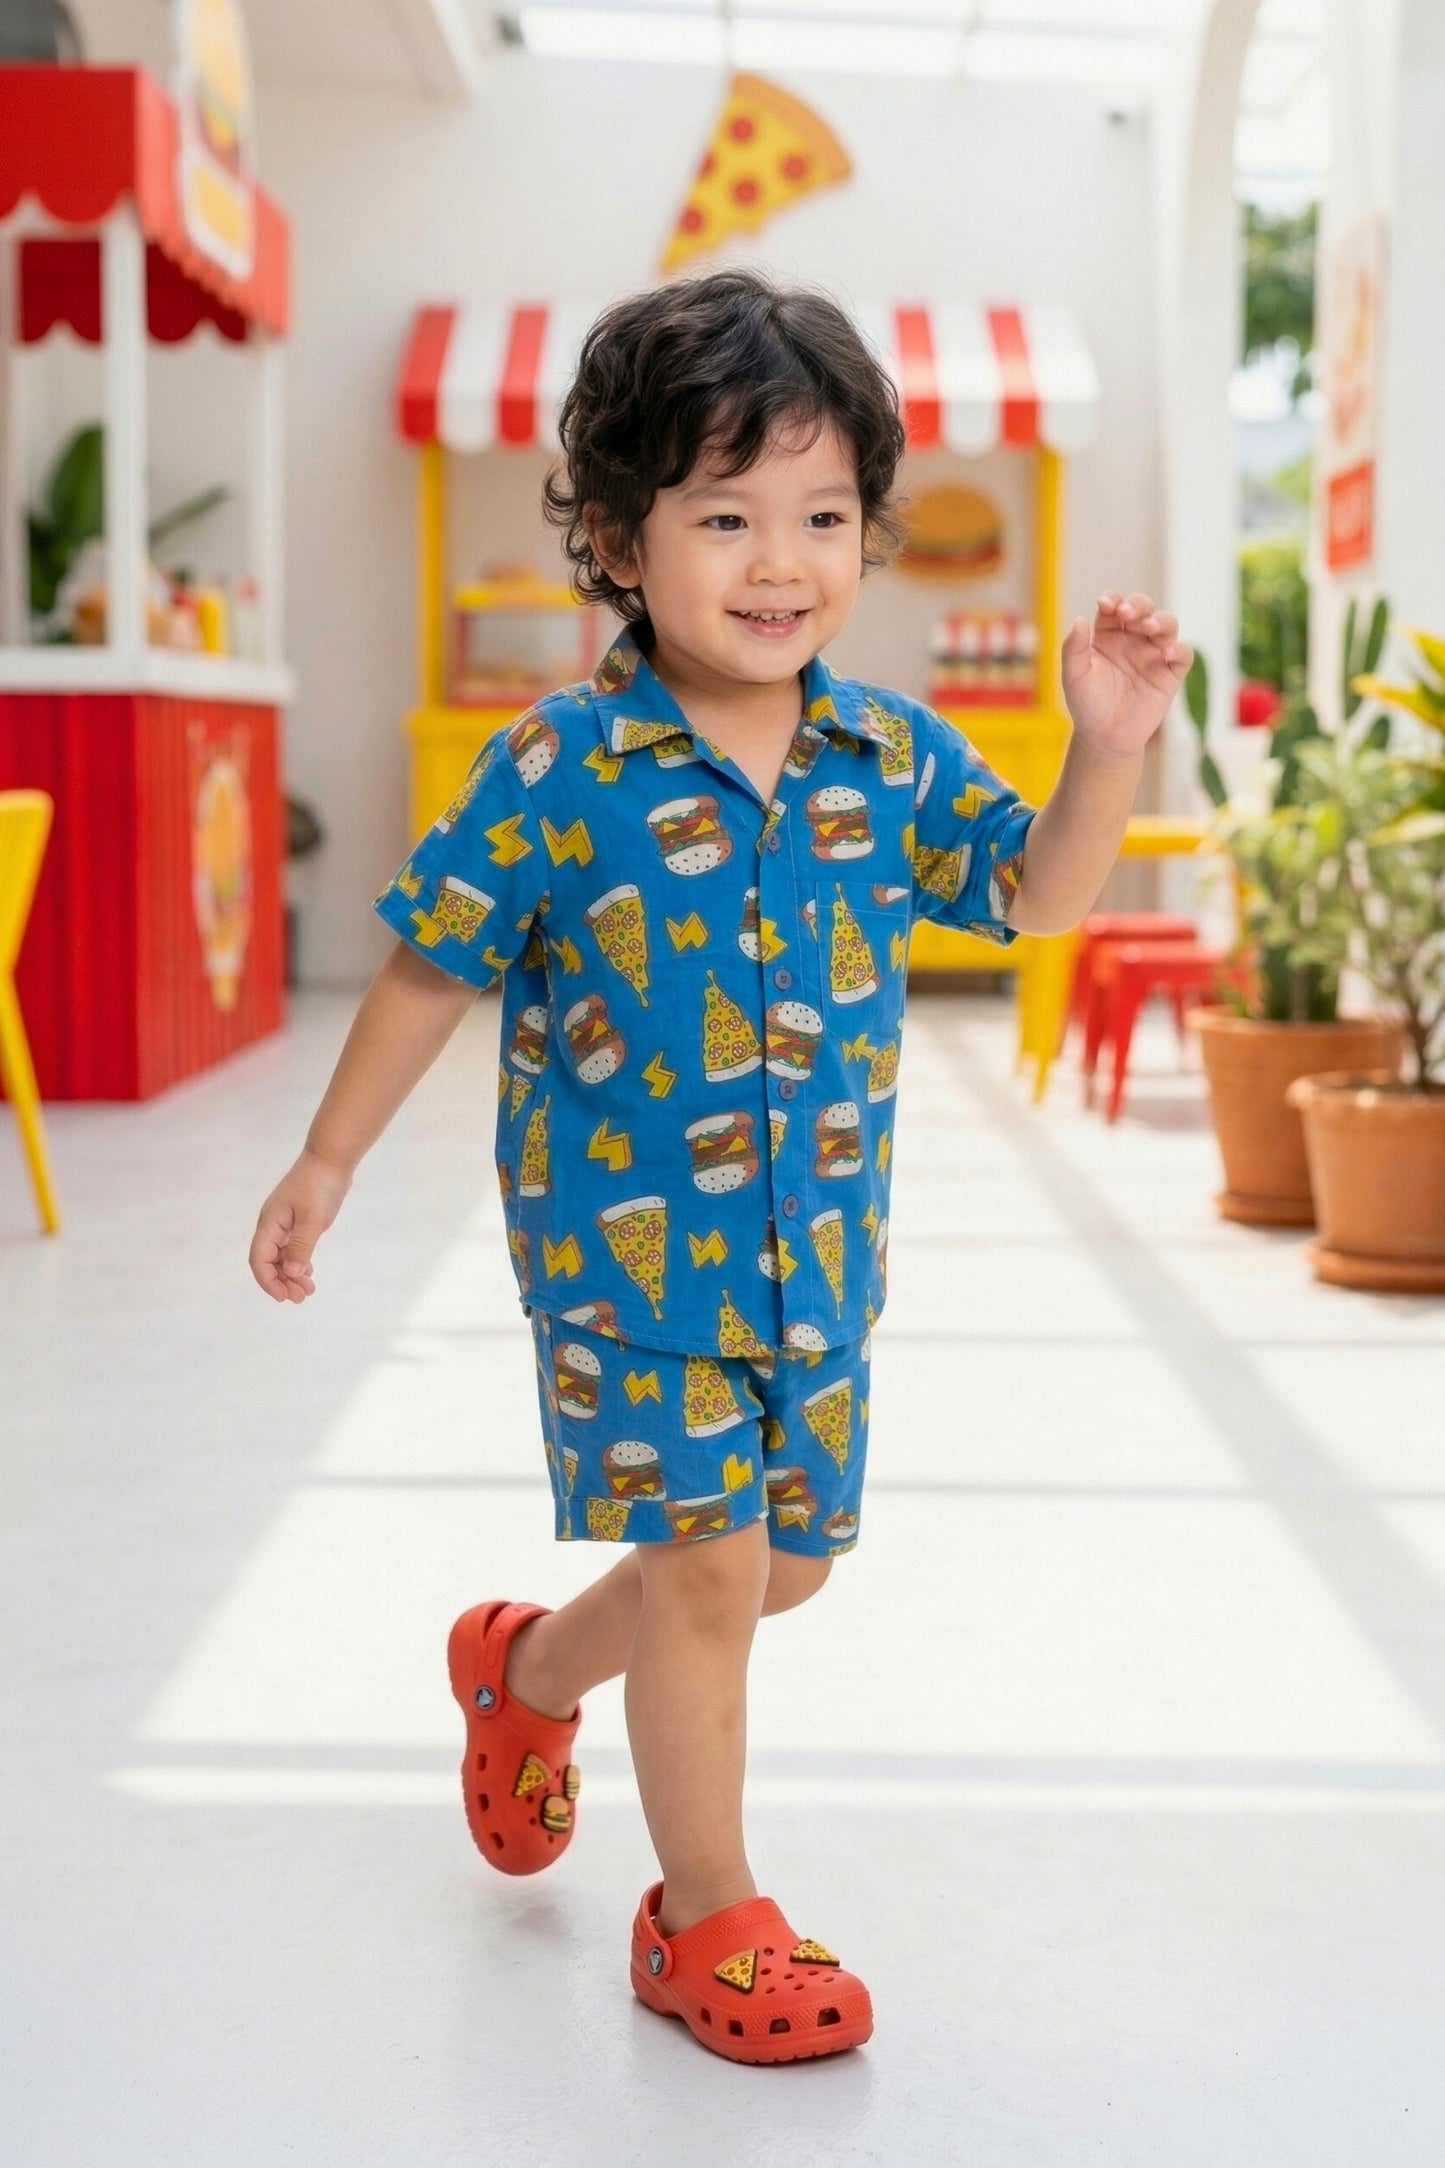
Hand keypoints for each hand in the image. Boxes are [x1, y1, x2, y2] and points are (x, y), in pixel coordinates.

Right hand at [249, 1149, 352, 1303]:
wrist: (331, 1158)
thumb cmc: (320, 1186)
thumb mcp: (313, 1219)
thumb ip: (301, 1246)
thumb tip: (292, 1272)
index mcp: (270, 1223)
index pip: (259, 1259)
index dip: (268, 1281)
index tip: (284, 1297)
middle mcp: (272, 1224)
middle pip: (268, 1261)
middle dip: (282, 1282)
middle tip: (302, 1298)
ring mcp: (284, 1222)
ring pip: (281, 1256)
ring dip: (292, 1275)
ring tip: (309, 1291)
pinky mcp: (296, 1219)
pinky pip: (291, 1247)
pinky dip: (298, 1261)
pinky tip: (309, 1273)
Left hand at [1061, 592, 1193, 760]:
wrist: (1105, 737)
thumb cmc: (1087, 705)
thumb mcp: (1074, 676)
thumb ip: (1073, 648)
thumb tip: (1080, 620)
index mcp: (1109, 636)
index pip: (1114, 607)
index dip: (1113, 599)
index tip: (1106, 604)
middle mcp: (1133, 640)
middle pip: (1143, 608)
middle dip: (1138, 605)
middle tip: (1126, 613)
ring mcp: (1153, 654)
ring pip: (1167, 624)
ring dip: (1161, 620)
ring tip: (1149, 628)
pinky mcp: (1170, 674)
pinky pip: (1183, 654)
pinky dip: (1179, 649)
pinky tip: (1166, 652)